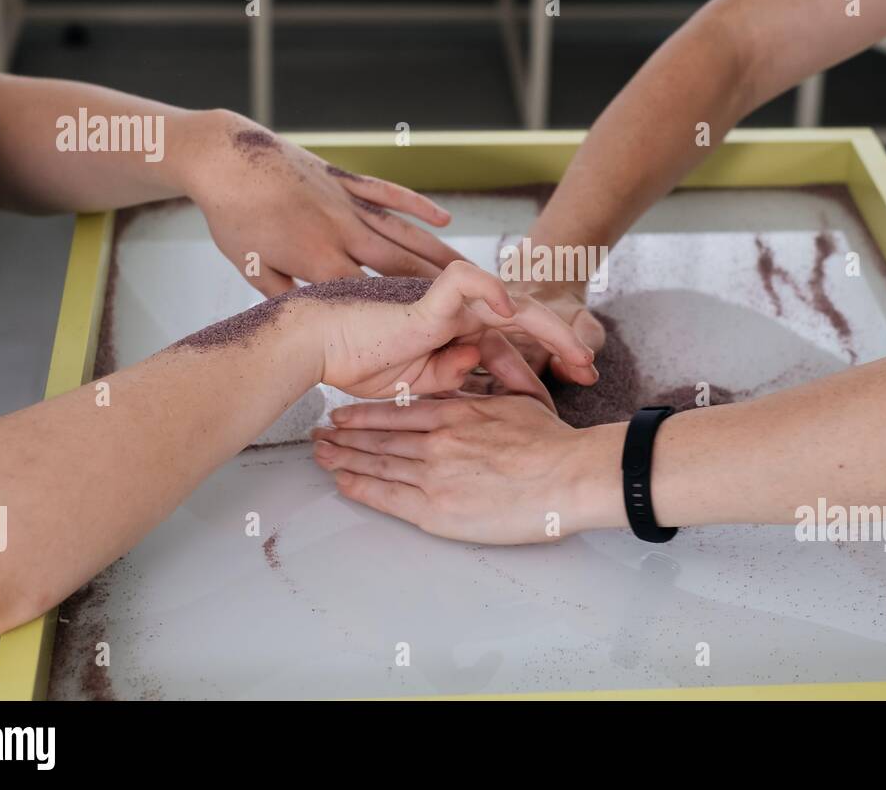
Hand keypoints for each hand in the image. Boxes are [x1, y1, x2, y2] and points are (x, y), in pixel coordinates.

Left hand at [183, 111, 467, 294]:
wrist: (224, 158)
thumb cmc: (233, 216)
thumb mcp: (250, 266)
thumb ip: (283, 294)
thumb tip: (306, 316)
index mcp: (317, 260)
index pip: (368, 296)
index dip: (400, 314)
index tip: (430, 331)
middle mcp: (341, 232)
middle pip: (398, 265)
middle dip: (436, 287)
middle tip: (471, 305)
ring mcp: (347, 202)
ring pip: (402, 231)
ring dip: (438, 251)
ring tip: (468, 268)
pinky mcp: (345, 178)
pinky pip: (389, 193)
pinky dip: (418, 205)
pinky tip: (445, 219)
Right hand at [301, 262, 597, 405]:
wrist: (319, 349)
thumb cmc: (360, 365)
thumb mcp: (420, 386)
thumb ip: (452, 378)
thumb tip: (480, 373)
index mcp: (458, 335)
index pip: (514, 347)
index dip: (543, 368)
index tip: (569, 393)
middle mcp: (460, 315)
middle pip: (524, 322)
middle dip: (561, 345)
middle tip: (590, 370)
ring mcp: (447, 304)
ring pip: (511, 301)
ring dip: (547, 326)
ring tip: (574, 350)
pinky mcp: (429, 297)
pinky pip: (467, 282)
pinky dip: (490, 290)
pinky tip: (509, 310)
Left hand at [311, 394, 625, 543]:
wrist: (568, 475)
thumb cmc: (553, 444)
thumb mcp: (520, 402)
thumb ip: (491, 390)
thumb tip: (477, 377)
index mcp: (456, 414)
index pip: (399, 414)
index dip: (366, 415)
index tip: (344, 416)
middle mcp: (437, 441)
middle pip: (379, 437)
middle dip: (344, 436)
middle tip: (317, 436)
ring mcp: (433, 474)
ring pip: (377, 463)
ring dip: (343, 459)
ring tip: (319, 456)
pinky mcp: (436, 509)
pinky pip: (387, 497)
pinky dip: (360, 487)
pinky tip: (341, 482)